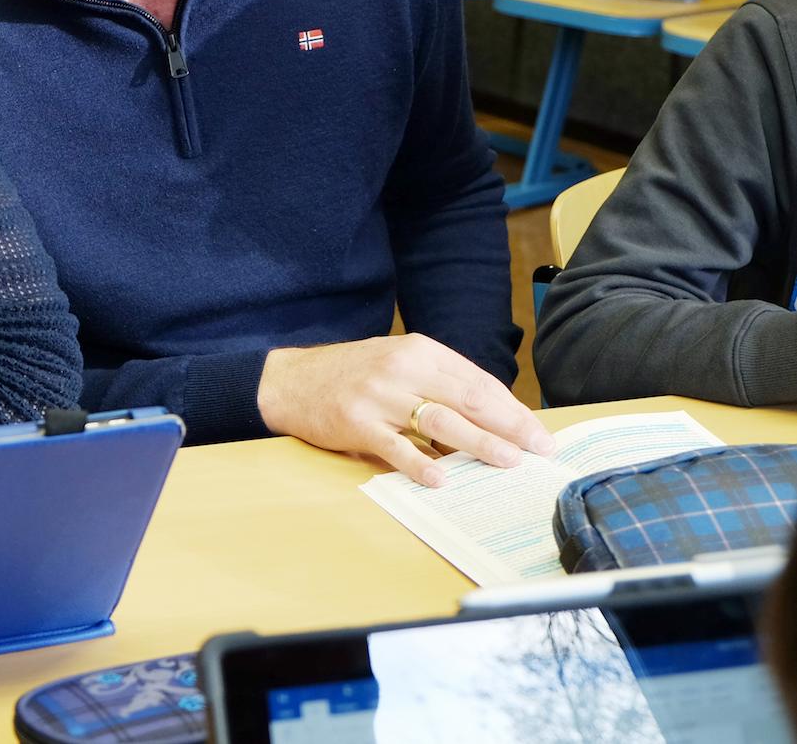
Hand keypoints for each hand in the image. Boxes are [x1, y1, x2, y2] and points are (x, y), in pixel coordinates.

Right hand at [256, 334, 556, 486]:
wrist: (291, 380)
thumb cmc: (352, 375)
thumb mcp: (397, 364)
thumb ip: (439, 383)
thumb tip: (492, 420)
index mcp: (419, 351)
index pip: (478, 381)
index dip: (512, 409)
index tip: (538, 434)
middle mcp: (402, 368)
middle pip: (467, 399)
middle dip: (509, 427)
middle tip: (538, 451)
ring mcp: (378, 395)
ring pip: (440, 421)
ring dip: (479, 443)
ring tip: (507, 462)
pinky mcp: (356, 422)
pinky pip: (394, 446)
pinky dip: (419, 463)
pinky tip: (440, 478)